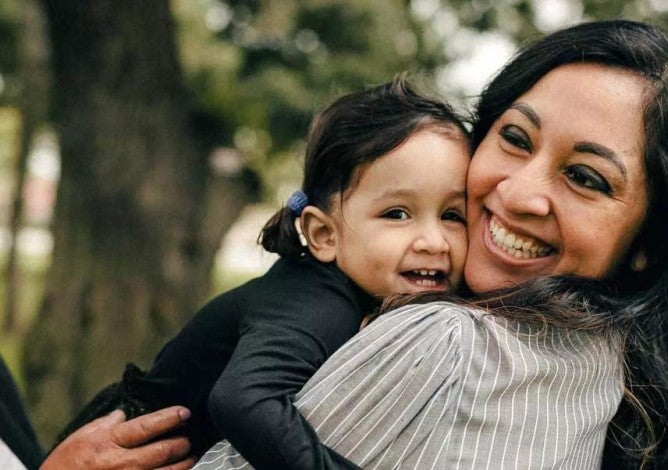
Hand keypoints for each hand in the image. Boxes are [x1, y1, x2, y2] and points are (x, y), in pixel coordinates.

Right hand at [41, 406, 194, 469]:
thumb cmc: (65, 465)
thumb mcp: (82, 437)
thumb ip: (107, 423)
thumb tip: (124, 413)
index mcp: (110, 443)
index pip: (148, 426)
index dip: (169, 418)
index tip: (185, 413)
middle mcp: (122, 464)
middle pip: (162, 451)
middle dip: (180, 443)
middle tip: (187, 439)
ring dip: (182, 465)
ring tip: (188, 458)